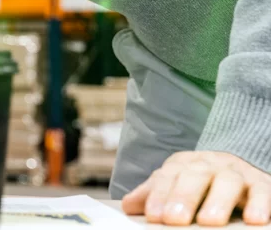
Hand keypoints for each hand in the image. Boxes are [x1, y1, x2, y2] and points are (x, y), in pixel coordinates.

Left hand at [122, 151, 270, 225]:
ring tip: (209, 222)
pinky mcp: (261, 185)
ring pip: (228, 182)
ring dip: (218, 201)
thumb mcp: (176, 183)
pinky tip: (254, 220)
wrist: (239, 167)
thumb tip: (128, 206)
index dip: (160, 195)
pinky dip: (259, 204)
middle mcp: (210, 165)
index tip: (153, 216)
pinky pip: (262, 192)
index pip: (168, 177)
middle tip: (175, 219)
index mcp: (185, 164)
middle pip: (195, 176)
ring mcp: (237, 173)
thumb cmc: (202, 182)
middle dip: (184, 197)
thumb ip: (154, 193)